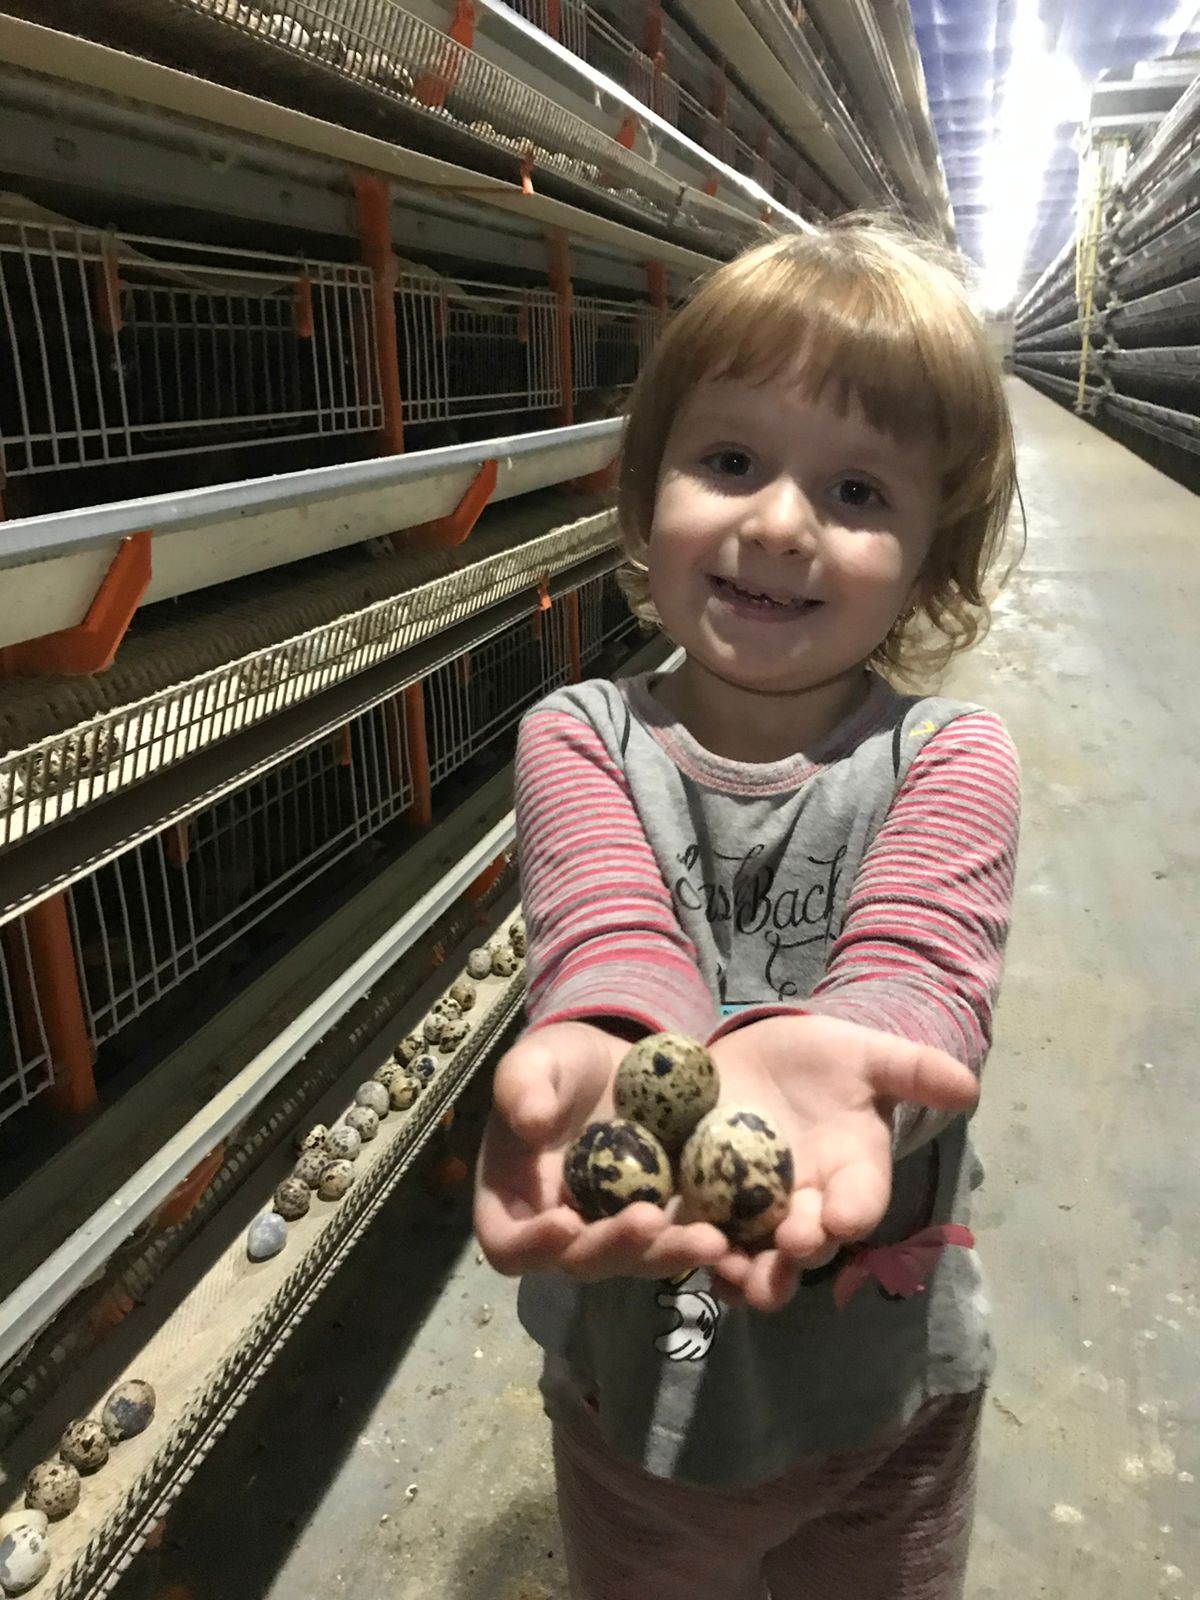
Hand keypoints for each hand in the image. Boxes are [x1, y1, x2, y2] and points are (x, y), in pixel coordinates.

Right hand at [473, 1021, 730, 1282]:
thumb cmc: (561, 1064)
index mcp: (514, 1201)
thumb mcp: (535, 1060)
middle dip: (616, 1248)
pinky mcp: (662, 1222)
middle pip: (581, 1262)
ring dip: (670, 1254)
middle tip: (650, 1220)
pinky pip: (679, 1241)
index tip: (565, 1222)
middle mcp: (562, 1230)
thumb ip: (521, 1085)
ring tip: (710, 1239)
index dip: (532, 1244)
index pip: (508, 1243)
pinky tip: (731, 1231)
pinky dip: (701, 1241)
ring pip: (638, 1261)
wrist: (619, 1065)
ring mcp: (615, 1231)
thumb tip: (529, 1121)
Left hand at [699, 1015, 977, 1314]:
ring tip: (726, 1263)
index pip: (860, 1203)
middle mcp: (805, 1204)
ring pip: (750, 1259)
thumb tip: (968, 1087)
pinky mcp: (700, 1202)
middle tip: (788, 1247)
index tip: (840, 1218)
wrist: (757, 1056)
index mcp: (850, 1174)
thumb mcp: (864, 1055)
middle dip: (797, 1254)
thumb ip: (911, 1070)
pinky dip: (683, 1245)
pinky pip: (694, 1236)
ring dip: (741, 1269)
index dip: (851, 1214)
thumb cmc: (820, 1059)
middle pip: (806, 1247)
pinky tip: (670, 1241)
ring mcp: (750, 1210)